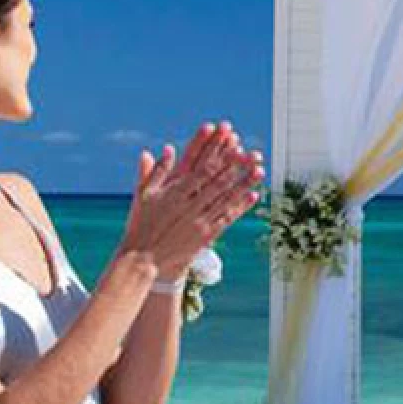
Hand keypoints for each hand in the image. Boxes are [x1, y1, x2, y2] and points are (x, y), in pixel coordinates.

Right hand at [123, 123, 263, 280]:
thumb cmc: (142, 223)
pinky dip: (240, 207)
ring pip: (227, 199)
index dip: (220, 157)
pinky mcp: (205, 235)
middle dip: (238, 167)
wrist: (144, 258)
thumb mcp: (144, 195)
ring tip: (260, 171)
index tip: (233, 145)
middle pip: (219, 183)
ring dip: (245, 184)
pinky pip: (226, 218)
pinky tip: (253, 195)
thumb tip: (167, 148)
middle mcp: (190, 206)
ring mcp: (200, 221)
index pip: (202, 171)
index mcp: (175, 193)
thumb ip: (157, 171)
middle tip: (254, 154)